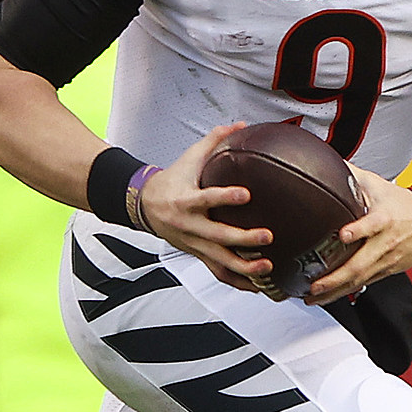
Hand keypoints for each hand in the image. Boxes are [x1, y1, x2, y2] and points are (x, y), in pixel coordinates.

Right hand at [137, 122, 273, 292]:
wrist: (143, 205)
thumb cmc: (172, 180)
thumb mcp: (189, 158)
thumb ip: (215, 140)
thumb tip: (241, 125)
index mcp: (186, 200)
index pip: (206, 198)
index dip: (225, 197)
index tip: (246, 194)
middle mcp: (189, 225)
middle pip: (217, 236)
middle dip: (243, 239)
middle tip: (267, 236)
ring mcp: (193, 243)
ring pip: (219, 261)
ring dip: (243, 268)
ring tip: (267, 267)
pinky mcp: (197, 254)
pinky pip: (218, 273)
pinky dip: (238, 281)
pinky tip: (258, 286)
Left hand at [304, 167, 411, 304]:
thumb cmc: (401, 204)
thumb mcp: (378, 185)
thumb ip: (352, 176)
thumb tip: (326, 164)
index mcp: (384, 219)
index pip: (373, 225)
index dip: (359, 230)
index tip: (343, 235)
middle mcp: (385, 242)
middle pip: (361, 263)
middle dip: (336, 277)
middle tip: (314, 285)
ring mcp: (386, 260)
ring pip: (360, 279)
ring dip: (335, 291)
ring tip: (313, 297)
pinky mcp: (386, 271)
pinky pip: (364, 284)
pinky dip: (344, 292)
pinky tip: (326, 297)